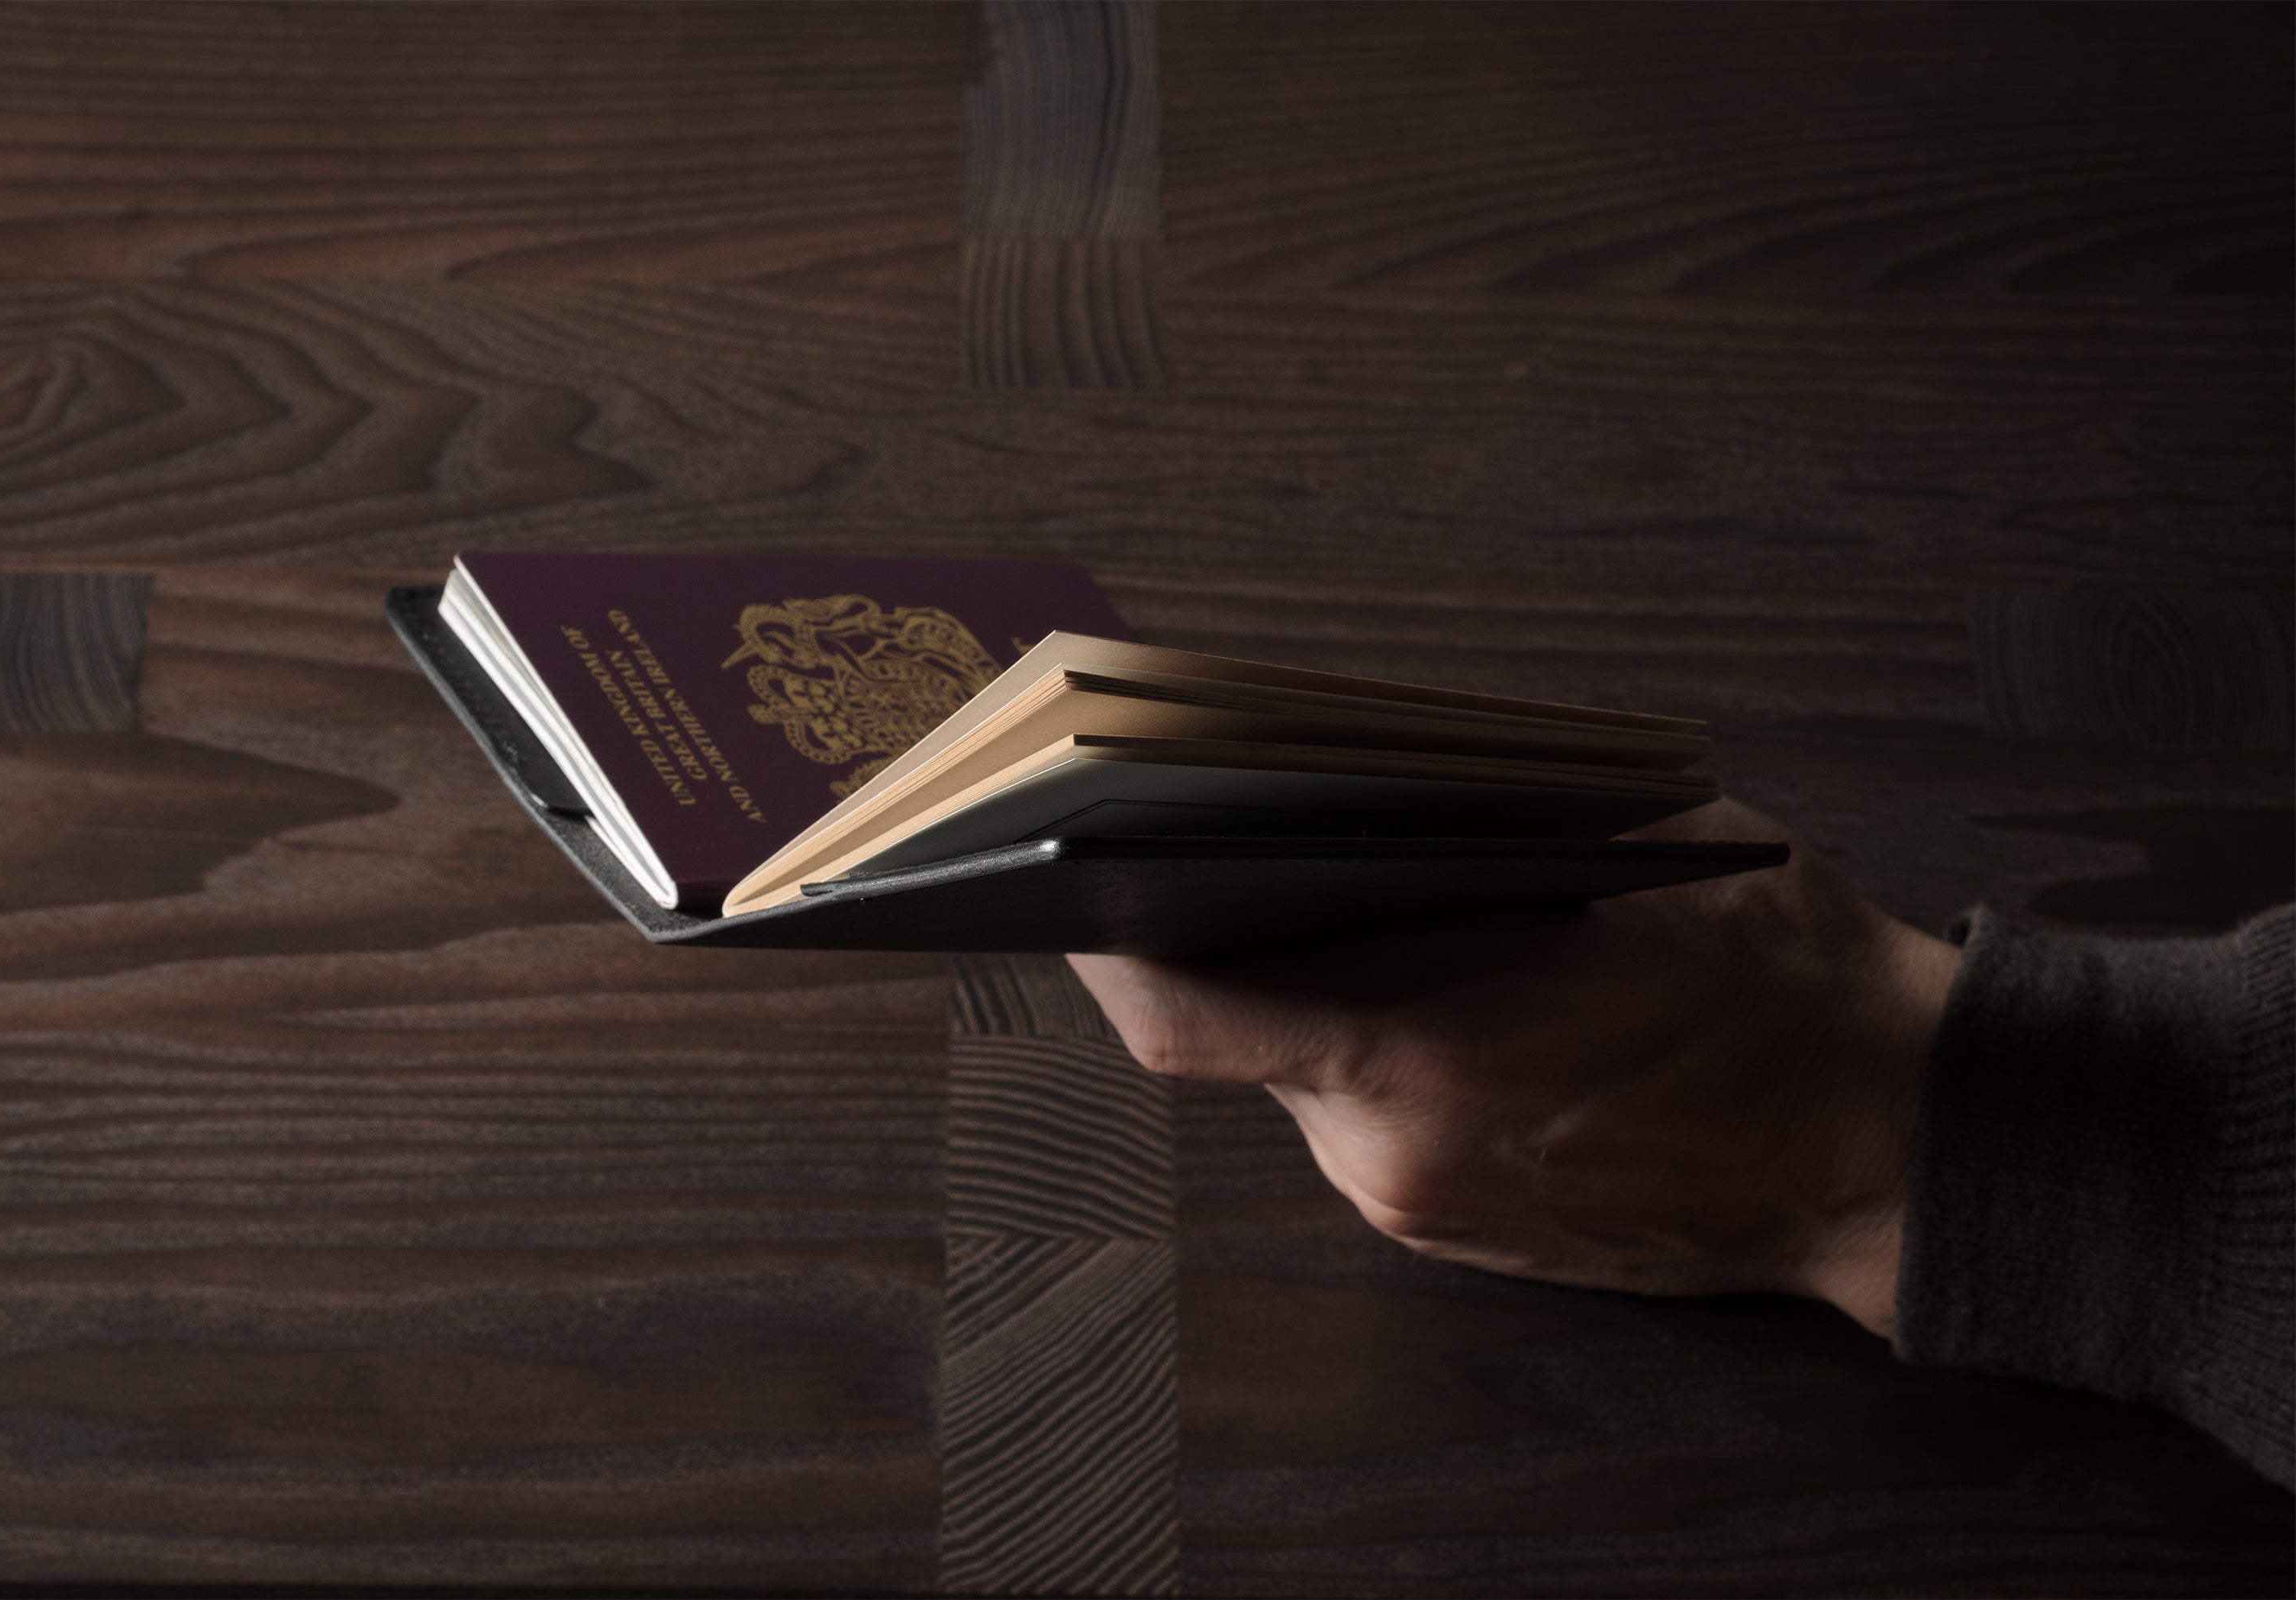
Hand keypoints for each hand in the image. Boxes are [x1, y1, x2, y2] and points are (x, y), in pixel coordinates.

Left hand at [1067, 799, 1960, 1335]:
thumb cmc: (1780, 976)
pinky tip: (1416, 988)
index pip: (1182, 1017)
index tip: (1054, 870)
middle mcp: (1397, 1152)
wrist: (1895, 1142)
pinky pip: (1359, 1123)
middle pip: (1236, 1036)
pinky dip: (1360, 1051)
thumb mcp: (1623, 850)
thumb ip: (1457, 835)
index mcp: (1425, 1051)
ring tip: (1336, 901)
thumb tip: (1324, 785)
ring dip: (1300, 994)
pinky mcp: (1453, 1233)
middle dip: (1216, 937)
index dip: (1098, 945)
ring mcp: (1424, 1206)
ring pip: (1299, 1079)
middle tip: (1191, 848)